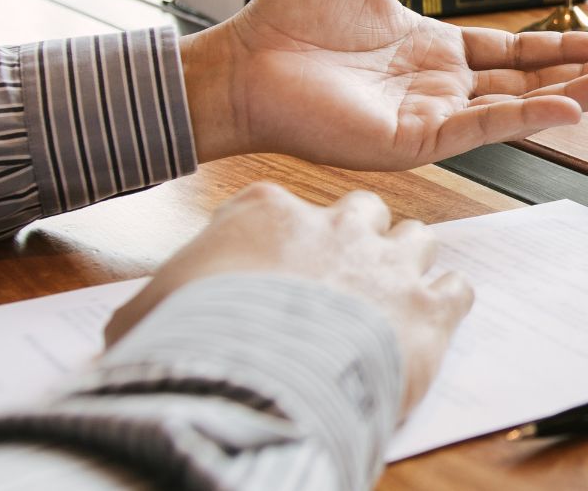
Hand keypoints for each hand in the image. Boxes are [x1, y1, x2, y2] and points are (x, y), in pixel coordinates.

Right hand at [105, 183, 471, 414]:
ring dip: (405, 263)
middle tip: (342, 274)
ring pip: (417, 238)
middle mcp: (335, 225)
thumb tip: (131, 328)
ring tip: (391, 295)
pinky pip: (455, 288)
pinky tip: (430, 321)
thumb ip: (156, 305)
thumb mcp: (149, 314)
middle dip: (356, 236)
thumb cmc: (197, 344)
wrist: (255, 381)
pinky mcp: (430, 308)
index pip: (281, 205)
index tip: (276, 261)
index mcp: (267, 213)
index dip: (281, 236)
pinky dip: (446, 303)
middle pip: (361, 210)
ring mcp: (388, 263)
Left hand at [177, 0, 587, 168]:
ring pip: (517, 109)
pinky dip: (527, 121)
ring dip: (573, 97)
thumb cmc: (288, 18)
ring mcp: (431, 118)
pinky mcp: (412, 140)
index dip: (561, 48)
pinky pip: (481, 130)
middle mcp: (441, 89)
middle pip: (529, 84)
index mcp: (434, 51)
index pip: (514, 54)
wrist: (241, 61)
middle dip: (584, 75)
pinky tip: (568, 107)